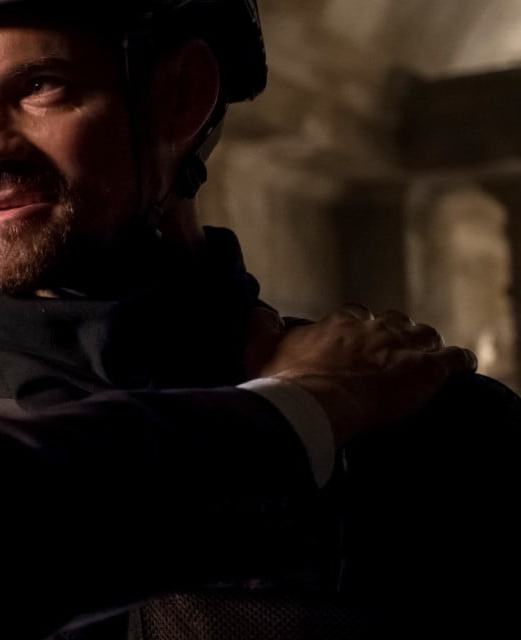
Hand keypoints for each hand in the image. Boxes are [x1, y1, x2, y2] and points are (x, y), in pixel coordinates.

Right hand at [246, 305, 476, 446]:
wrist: (315, 406)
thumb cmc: (284, 382)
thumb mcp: (258, 349)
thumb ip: (260, 324)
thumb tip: (260, 311)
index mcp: (336, 322)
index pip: (353, 315)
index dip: (355, 329)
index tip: (352, 343)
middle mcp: (371, 326)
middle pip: (392, 321)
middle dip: (392, 335)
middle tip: (387, 357)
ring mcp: (401, 344)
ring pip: (424, 334)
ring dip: (424, 345)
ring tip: (422, 361)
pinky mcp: (426, 368)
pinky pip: (454, 358)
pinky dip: (458, 361)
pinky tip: (460, 367)